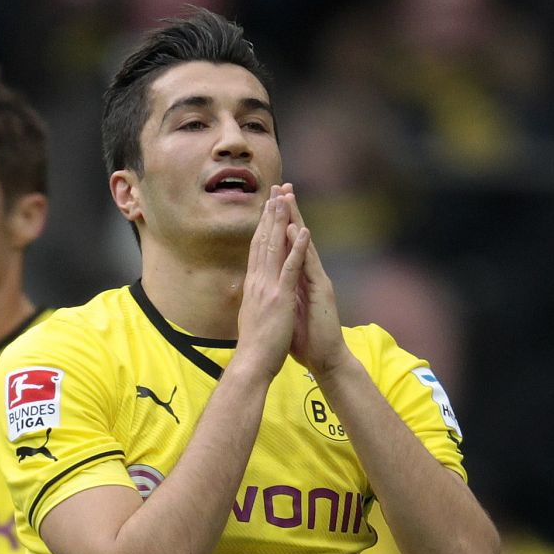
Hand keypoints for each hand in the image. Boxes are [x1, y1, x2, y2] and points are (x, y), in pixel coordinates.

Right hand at [235, 185, 311, 378]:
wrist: (252, 363)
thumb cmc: (254, 345)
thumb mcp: (251, 316)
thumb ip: (253, 300)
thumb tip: (251, 292)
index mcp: (253, 286)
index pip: (257, 249)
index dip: (262, 226)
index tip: (267, 207)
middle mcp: (257, 281)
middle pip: (263, 241)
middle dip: (270, 214)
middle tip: (276, 190)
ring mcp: (268, 288)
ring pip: (274, 247)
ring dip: (281, 221)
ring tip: (286, 199)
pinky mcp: (280, 297)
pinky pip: (290, 267)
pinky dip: (296, 247)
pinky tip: (302, 230)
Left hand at [279, 187, 352, 377]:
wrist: (326, 359)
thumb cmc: (306, 340)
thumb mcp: (287, 312)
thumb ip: (282, 295)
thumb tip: (270, 288)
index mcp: (296, 280)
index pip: (285, 248)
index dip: (277, 226)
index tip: (267, 205)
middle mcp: (308, 276)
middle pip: (296, 239)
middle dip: (287, 213)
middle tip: (280, 187)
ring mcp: (317, 281)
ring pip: (304, 245)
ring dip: (296, 221)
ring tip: (288, 198)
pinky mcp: (322, 290)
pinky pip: (310, 265)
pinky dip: (303, 247)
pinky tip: (297, 230)